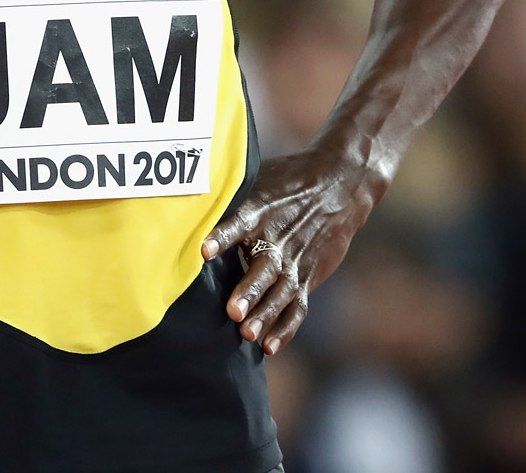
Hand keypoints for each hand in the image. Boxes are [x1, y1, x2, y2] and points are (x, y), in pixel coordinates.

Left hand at [200, 147, 382, 355]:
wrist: (341, 184)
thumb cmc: (288, 183)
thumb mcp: (260, 179)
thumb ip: (230, 197)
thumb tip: (184, 202)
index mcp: (262, 210)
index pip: (239, 223)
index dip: (222, 237)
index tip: (204, 251)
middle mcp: (279, 238)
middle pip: (265, 267)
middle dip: (249, 290)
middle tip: (232, 311)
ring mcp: (296, 260)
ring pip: (281, 291)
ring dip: (265, 314)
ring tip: (247, 334)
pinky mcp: (308, 275)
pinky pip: (298, 305)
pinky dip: (286, 328)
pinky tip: (269, 346)